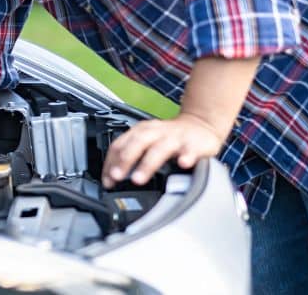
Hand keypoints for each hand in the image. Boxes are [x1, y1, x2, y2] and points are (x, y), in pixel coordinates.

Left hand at [101, 114, 225, 187]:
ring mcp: (175, 138)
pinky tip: (183, 163)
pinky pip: (190, 150)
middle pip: (137, 143)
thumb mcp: (147, 141)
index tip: (107, 180)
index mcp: (141, 131)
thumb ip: (131, 155)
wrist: (200, 125)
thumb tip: (112, 178)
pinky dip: (186, 156)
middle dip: (124, 160)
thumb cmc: (169, 137)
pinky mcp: (195, 144)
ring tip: (138, 178)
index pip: (120, 145)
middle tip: (116, 177)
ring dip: (147, 164)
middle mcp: (156, 132)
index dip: (111, 162)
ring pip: (159, 149)